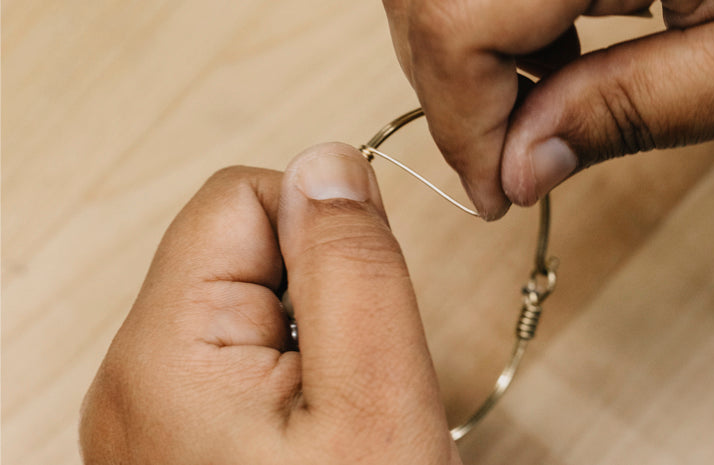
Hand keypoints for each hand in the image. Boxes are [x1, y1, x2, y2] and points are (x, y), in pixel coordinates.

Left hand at [79, 144, 461, 463]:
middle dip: (320, 290)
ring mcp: (149, 410)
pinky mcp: (175, 435)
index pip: (243, 197)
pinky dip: (295, 376)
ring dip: (313, 337)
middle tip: (354, 378)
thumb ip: (351, 266)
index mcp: (165, 352)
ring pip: (250, 302)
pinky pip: (243, 357)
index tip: (364, 302)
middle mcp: (132, 376)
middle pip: (241, 248)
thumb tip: (330, 162)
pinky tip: (317, 435)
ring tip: (338, 417)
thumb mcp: (376, 399)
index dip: (322, 231)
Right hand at [383, 0, 713, 218]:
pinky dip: (507, 14)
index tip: (494, 190)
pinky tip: (569, 31)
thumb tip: (521, 170)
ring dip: (480, 48)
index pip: (456, 19)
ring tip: (563, 84)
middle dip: (460, 88)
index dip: (460, 119)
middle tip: (518, 152)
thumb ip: (632, 112)